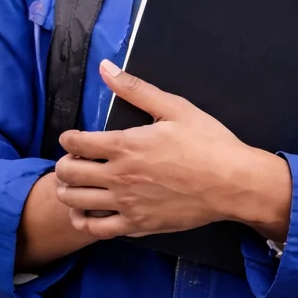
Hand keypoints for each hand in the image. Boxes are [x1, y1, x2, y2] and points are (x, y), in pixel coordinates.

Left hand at [54, 60, 290, 243]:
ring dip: (68, 191)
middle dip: (64, 163)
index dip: (68, 138)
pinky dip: (83, 221)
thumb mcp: (175, 107)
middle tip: (73, 161)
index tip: (73, 138)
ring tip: (74, 185)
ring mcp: (127, 204)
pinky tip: (85, 213)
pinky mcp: (138, 225)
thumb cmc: (208, 142)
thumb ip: (135, 88)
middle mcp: (119, 176)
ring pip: (76, 201)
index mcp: (125, 145)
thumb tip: (105, 68)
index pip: (76, 142)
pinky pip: (97, 229)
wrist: (234, 183)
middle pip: (69, 172)